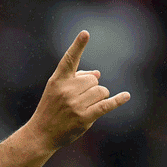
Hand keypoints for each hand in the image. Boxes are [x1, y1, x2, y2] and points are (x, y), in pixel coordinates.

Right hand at [26, 31, 129, 150]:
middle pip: (93, 80)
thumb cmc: (50, 110)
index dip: (78, 46)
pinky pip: (106, 105)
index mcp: (57, 80)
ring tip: (84, 108)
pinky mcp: (84, 117)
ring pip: (101, 92)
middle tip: (78, 101)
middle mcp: (66, 90)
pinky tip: (126, 96)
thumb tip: (98, 74)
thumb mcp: (56, 91)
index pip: (69, 60)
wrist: (40, 134)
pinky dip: (118, 100)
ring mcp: (75, 104)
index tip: (85, 33)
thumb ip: (75, 79)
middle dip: (91, 88)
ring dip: (98, 98)